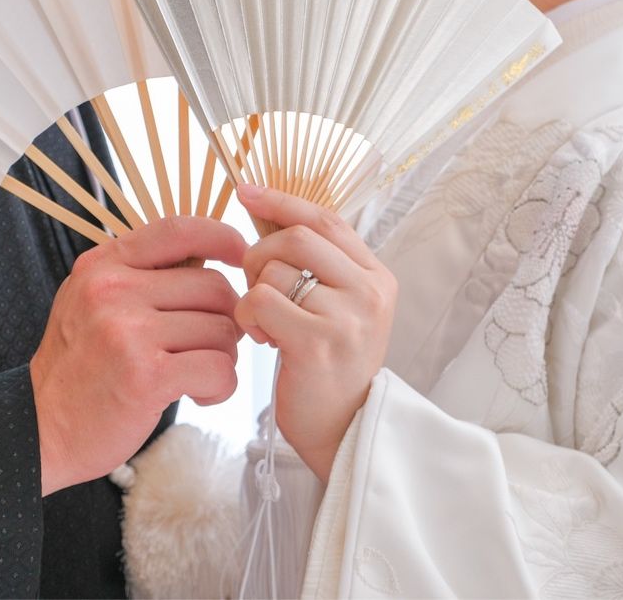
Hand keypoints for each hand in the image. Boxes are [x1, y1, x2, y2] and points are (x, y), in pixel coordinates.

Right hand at [30, 216, 247, 495]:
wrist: (40, 429)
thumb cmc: (78, 368)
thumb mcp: (92, 302)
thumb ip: (140, 275)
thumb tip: (208, 256)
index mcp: (104, 266)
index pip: (179, 230)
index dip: (222, 236)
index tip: (240, 254)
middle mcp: (114, 290)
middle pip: (214, 287)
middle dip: (226, 320)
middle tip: (209, 347)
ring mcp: (128, 332)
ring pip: (222, 329)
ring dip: (224, 357)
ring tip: (198, 374)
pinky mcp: (146, 375)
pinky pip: (218, 368)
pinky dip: (221, 386)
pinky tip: (200, 395)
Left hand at [233, 185, 396, 480]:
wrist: (343, 430)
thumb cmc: (328, 368)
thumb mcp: (337, 309)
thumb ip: (317, 266)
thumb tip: (267, 215)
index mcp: (376, 278)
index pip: (325, 219)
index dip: (282, 200)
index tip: (246, 191)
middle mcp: (369, 292)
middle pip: (297, 238)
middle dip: (260, 255)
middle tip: (255, 285)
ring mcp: (348, 317)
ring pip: (275, 270)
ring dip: (253, 293)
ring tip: (264, 323)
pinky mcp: (318, 342)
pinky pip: (262, 301)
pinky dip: (248, 316)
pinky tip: (260, 337)